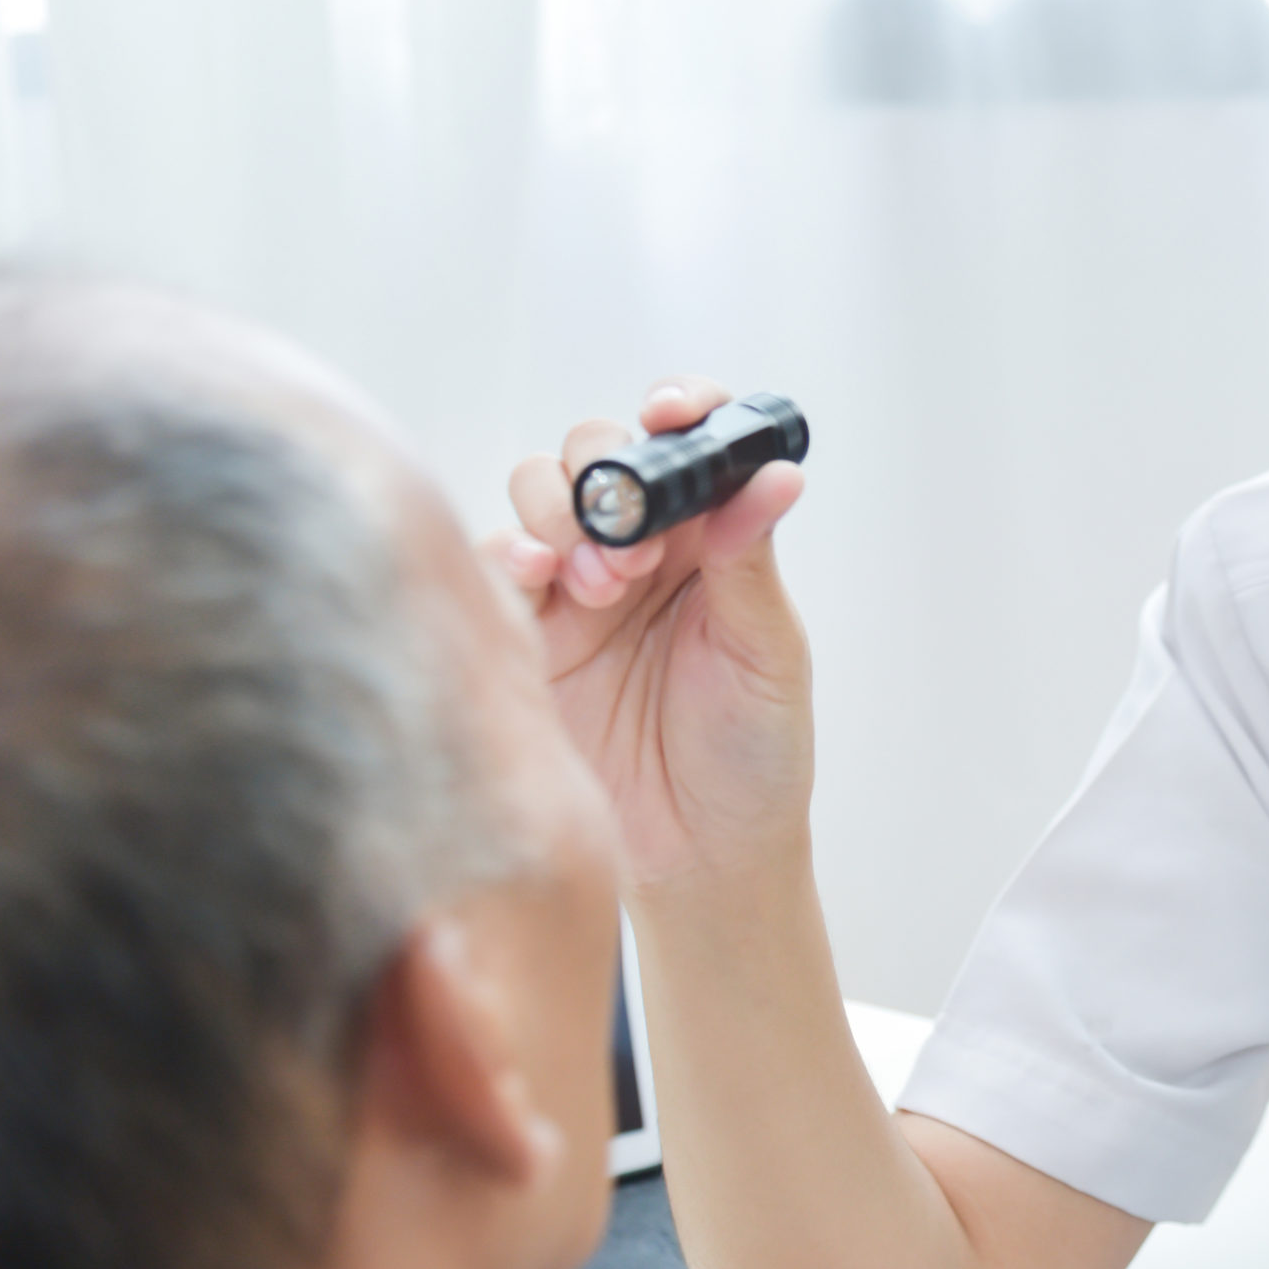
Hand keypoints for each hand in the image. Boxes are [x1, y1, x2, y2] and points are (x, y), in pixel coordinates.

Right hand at [488, 379, 811, 885]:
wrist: (701, 859)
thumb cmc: (753, 755)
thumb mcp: (766, 653)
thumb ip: (751, 559)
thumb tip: (775, 475)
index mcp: (713, 539)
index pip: (687, 442)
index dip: (677, 409)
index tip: (668, 412)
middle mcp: (642, 549)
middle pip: (597, 455)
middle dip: (607, 477)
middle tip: (634, 547)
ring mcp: (577, 589)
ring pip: (540, 495)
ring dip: (561, 515)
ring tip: (598, 582)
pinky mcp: (526, 635)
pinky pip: (493, 565)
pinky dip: (507, 554)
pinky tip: (538, 582)